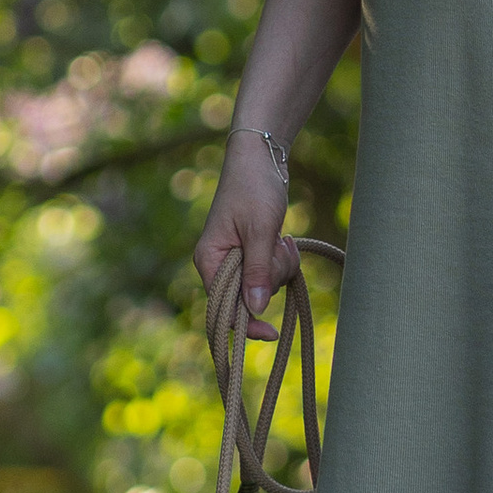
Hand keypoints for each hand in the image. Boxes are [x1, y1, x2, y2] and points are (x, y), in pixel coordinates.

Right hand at [194, 131, 298, 355]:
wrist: (261, 158)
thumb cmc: (255, 189)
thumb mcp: (259, 231)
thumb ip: (257, 271)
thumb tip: (254, 310)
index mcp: (209, 260)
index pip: (223, 306)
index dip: (246, 322)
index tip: (271, 333)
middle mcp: (218, 264)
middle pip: (248, 297)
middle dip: (270, 279)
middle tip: (278, 248)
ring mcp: (236, 260)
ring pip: (264, 285)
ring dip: (280, 266)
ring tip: (282, 238)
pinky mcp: (252, 253)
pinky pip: (270, 271)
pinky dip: (281, 260)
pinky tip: (284, 239)